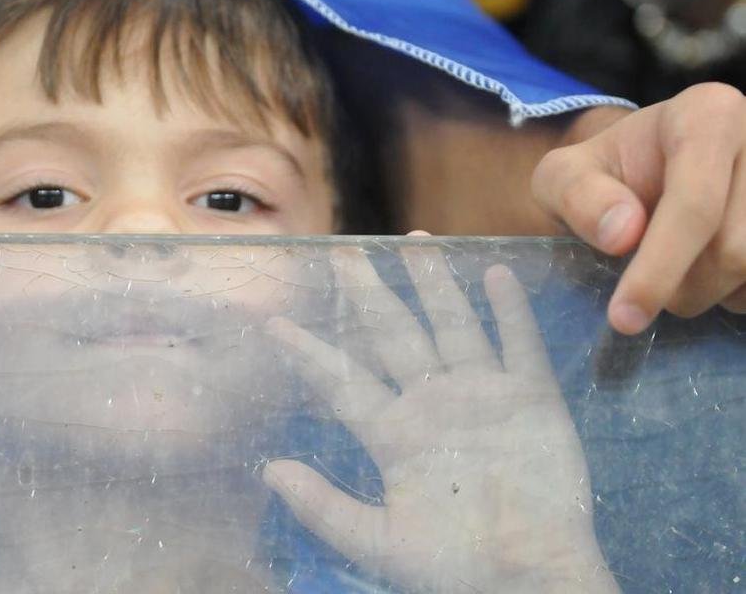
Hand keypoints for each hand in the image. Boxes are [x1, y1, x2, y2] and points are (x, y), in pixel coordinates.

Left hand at [262, 246, 617, 592]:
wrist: (528, 577)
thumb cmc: (454, 567)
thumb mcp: (377, 543)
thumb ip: (323, 507)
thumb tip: (269, 471)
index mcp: (395, 434)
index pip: (343, 380)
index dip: (309, 351)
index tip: (272, 324)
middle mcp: (433, 404)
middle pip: (394, 334)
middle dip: (369, 292)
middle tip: (345, 251)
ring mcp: (483, 396)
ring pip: (451, 325)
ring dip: (434, 284)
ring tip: (413, 242)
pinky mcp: (532, 401)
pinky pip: (519, 346)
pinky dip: (509, 313)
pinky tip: (496, 274)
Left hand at [533, 84, 745, 333]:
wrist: (644, 173)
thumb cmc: (604, 177)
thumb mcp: (562, 178)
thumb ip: (578, 197)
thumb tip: (623, 234)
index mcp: (706, 114)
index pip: (695, 204)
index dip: (659, 268)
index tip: (624, 317)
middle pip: (737, 248)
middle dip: (683, 288)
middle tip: (647, 290)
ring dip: (714, 294)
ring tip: (680, 275)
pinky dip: (740, 295)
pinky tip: (716, 277)